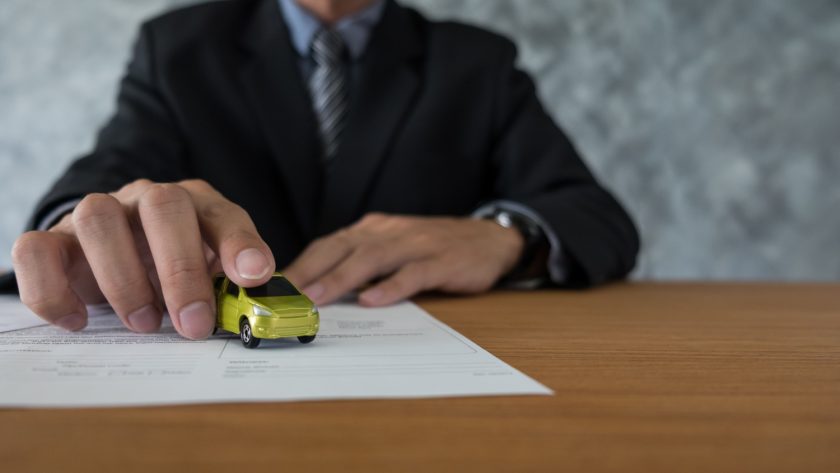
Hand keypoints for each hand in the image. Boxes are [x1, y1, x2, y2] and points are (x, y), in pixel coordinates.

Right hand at [11, 179, 274, 338]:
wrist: (117, 253)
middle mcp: (145, 200)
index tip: (255, 276)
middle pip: (162, 207)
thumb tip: (258, 305)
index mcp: (195, 204)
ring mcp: (97, 215)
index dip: (240, 242)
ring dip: (123, 278)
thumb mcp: (211, 272)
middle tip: (193, 324)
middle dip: (181, 270)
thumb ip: (232, 285)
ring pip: (98, 219)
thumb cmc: (174, 265)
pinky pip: (36, 250)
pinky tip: (79, 321)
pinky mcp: (54, 240)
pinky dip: (52, 289)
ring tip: (144, 323)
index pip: (222, 213)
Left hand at [283, 213, 523, 306]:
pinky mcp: (442, 261)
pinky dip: (392, 286)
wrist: (490, 238)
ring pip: (372, 258)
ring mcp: (417, 244)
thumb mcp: (394, 249)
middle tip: (284, 295)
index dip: (301, 264)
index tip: (274, 287)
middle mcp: (390, 232)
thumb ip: (362, 265)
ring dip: (342, 278)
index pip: (329, 244)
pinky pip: (413, 273)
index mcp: (374, 230)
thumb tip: (320, 291)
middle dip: (310, 271)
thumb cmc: (435, 249)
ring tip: (317, 298)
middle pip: (342, 248)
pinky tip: (374, 301)